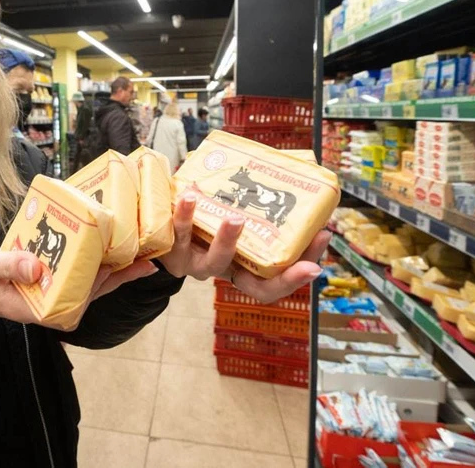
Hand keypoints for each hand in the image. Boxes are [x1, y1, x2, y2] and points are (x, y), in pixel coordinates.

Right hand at [0, 242, 157, 326]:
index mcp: (34, 307)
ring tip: (137, 249)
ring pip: (84, 276)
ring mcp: (45, 286)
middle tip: (148, 259)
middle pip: (90, 288)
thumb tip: (36, 266)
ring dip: (108, 263)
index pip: (78, 298)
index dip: (104, 285)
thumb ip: (6, 266)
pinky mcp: (42, 272)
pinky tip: (103, 237)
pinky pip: (70, 264)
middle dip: (118, 274)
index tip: (125, 270)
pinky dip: (87, 252)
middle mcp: (45, 299)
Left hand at [157, 193, 330, 303]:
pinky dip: (185, 216)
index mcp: (244, 266)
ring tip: (236, 217)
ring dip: (227, 241)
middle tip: (304, 261)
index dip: (296, 278)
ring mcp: (199, 265)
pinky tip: (191, 196)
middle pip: (256, 287)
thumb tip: (305, 187)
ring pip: (215, 262)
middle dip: (282, 276)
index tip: (317, 260)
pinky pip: (180, 235)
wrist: (157, 220)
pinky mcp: (173, 251)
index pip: (276, 285)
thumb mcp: (236, 214)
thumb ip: (264, 208)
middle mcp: (225, 271)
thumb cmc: (205, 215)